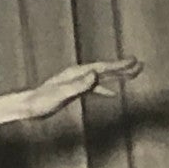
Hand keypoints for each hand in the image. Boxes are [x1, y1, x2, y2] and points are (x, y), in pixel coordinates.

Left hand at [0, 57, 143, 129]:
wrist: (28, 106)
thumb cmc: (42, 101)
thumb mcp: (62, 94)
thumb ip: (79, 85)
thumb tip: (95, 74)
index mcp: (76, 73)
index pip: (102, 67)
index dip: (119, 65)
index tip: (134, 61)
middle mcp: (76, 74)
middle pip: (103, 69)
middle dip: (122, 67)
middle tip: (140, 65)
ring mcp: (75, 82)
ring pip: (100, 77)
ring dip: (116, 77)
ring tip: (131, 76)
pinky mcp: (73, 90)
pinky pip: (94, 88)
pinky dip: (105, 89)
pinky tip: (112, 94)